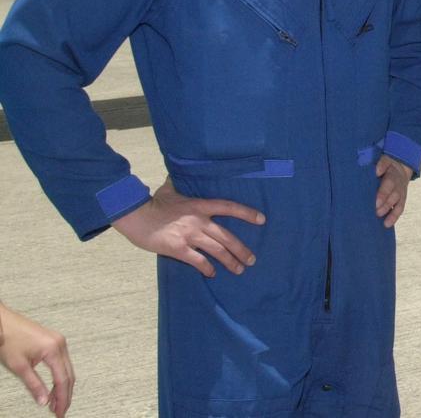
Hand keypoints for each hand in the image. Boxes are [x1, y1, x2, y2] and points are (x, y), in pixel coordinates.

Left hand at [0, 302, 73, 417]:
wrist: (3, 321)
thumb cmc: (8, 339)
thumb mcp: (19, 366)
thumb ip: (34, 385)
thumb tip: (43, 401)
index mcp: (54, 349)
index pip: (63, 379)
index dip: (62, 398)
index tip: (59, 413)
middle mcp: (61, 344)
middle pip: (69, 375)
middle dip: (65, 395)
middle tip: (60, 412)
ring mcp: (59, 341)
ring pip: (67, 369)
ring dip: (63, 387)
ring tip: (55, 403)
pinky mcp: (54, 341)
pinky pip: (62, 362)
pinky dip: (60, 376)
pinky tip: (53, 386)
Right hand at [111, 178, 264, 277]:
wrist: (134, 215)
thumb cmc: (152, 202)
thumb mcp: (170, 188)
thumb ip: (180, 182)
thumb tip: (179, 169)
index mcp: (200, 205)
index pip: (229, 207)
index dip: (247, 213)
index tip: (262, 220)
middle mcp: (199, 221)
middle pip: (227, 237)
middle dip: (241, 250)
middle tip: (251, 259)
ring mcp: (189, 235)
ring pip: (217, 251)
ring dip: (230, 261)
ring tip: (239, 269)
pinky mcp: (178, 248)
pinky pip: (198, 261)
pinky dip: (207, 268)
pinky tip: (212, 274)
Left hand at [375, 156, 412, 227]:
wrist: (400, 167)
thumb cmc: (387, 166)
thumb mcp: (385, 160)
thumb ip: (381, 164)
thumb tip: (377, 171)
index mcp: (393, 173)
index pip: (389, 182)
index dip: (384, 192)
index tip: (376, 201)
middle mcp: (399, 184)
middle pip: (394, 194)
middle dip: (386, 203)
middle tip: (376, 210)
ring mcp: (401, 193)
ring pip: (397, 202)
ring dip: (390, 211)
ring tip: (381, 218)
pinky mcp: (401, 200)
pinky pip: (399, 209)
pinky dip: (394, 217)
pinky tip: (387, 224)